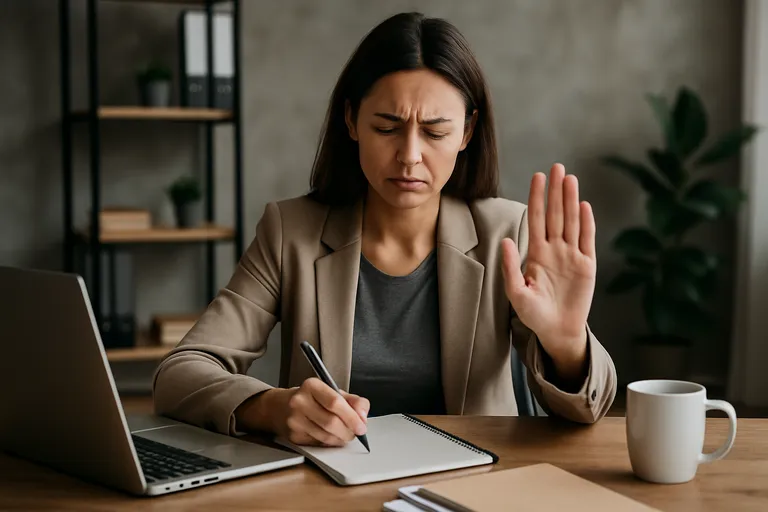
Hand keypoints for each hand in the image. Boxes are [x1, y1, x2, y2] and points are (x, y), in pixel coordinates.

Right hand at [256, 378, 368, 446]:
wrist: (279, 407)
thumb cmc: (310, 398)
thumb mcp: (332, 391)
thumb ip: (353, 401)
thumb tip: (363, 416)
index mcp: (311, 386)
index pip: (335, 402)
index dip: (352, 416)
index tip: (362, 425)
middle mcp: (300, 402)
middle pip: (331, 422)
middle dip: (349, 431)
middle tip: (356, 432)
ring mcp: (294, 420)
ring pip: (326, 436)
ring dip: (341, 439)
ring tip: (345, 434)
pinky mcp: (293, 436)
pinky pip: (319, 443)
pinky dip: (330, 443)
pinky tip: (332, 437)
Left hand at [501, 163, 594, 376]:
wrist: (557, 331)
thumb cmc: (534, 314)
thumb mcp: (516, 293)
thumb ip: (510, 268)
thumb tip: (505, 241)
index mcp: (537, 253)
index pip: (536, 219)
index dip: (537, 198)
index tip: (538, 177)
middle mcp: (555, 250)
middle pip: (555, 215)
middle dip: (556, 191)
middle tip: (557, 167)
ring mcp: (572, 256)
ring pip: (571, 222)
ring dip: (571, 201)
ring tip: (570, 179)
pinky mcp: (587, 266)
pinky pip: (587, 240)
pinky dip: (586, 223)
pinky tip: (584, 206)